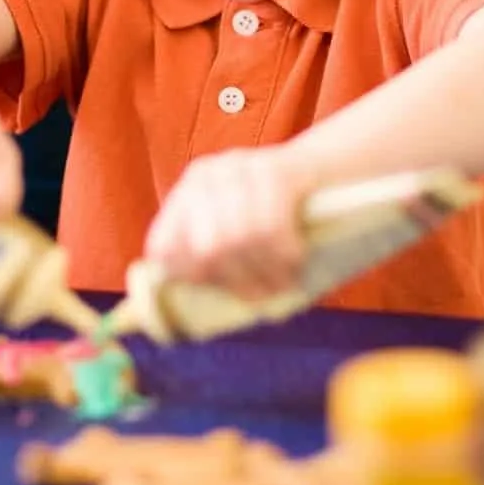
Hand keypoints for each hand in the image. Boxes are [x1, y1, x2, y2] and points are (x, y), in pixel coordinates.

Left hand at [143, 147, 315, 300]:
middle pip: (208, 249)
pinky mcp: (275, 170)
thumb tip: (192, 318)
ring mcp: (238, 168)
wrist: (320, 167)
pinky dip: (286, 254)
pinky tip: (296, 261)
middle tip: (260, 297)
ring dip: (267, 272)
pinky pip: (273, 226)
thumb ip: (214, 262)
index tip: (215, 291)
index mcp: (186, 194)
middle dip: (237, 281)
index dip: (186, 278)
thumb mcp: (237, 228)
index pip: (163, 246)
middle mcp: (204, 177)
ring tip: (283, 284)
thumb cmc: (274, 212)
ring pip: (242, 239)